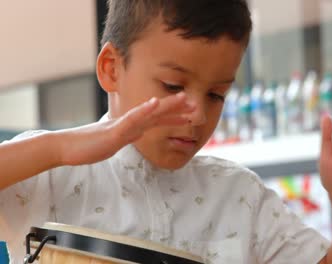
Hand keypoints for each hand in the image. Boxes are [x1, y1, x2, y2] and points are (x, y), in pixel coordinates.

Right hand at [59, 92, 194, 165]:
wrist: (67, 148)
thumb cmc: (90, 145)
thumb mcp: (115, 141)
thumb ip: (128, 135)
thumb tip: (140, 132)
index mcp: (132, 127)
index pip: (157, 119)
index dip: (174, 115)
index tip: (191, 112)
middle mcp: (130, 123)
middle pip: (158, 113)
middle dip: (178, 108)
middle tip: (196, 103)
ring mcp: (123, 125)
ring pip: (149, 113)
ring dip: (168, 105)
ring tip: (184, 98)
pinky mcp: (114, 131)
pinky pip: (132, 120)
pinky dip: (144, 111)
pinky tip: (155, 103)